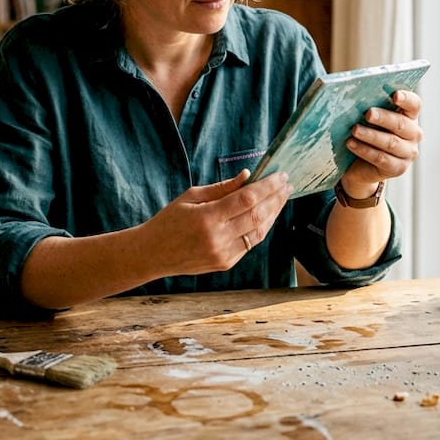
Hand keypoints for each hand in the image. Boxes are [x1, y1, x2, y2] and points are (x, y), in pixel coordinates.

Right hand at [140, 170, 292, 275]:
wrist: (152, 254)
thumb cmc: (169, 220)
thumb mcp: (190, 197)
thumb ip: (222, 188)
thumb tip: (248, 176)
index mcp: (207, 218)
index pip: (247, 199)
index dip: (267, 186)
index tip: (280, 175)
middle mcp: (217, 238)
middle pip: (257, 215)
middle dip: (276, 198)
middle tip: (287, 184)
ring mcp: (223, 254)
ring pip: (259, 232)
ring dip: (273, 213)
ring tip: (282, 198)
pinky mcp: (225, 264)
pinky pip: (250, 244)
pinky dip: (262, 228)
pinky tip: (268, 215)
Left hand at [339, 90, 422, 198]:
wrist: (360, 166)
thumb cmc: (366, 134)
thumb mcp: (370, 119)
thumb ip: (370, 107)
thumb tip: (354, 95)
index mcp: (410, 117)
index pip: (414, 105)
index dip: (407, 99)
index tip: (395, 95)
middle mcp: (414, 134)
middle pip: (401, 124)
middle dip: (384, 118)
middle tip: (368, 113)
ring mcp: (408, 153)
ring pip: (391, 142)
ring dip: (371, 135)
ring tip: (354, 130)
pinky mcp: (398, 168)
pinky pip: (381, 158)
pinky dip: (365, 150)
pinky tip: (351, 143)